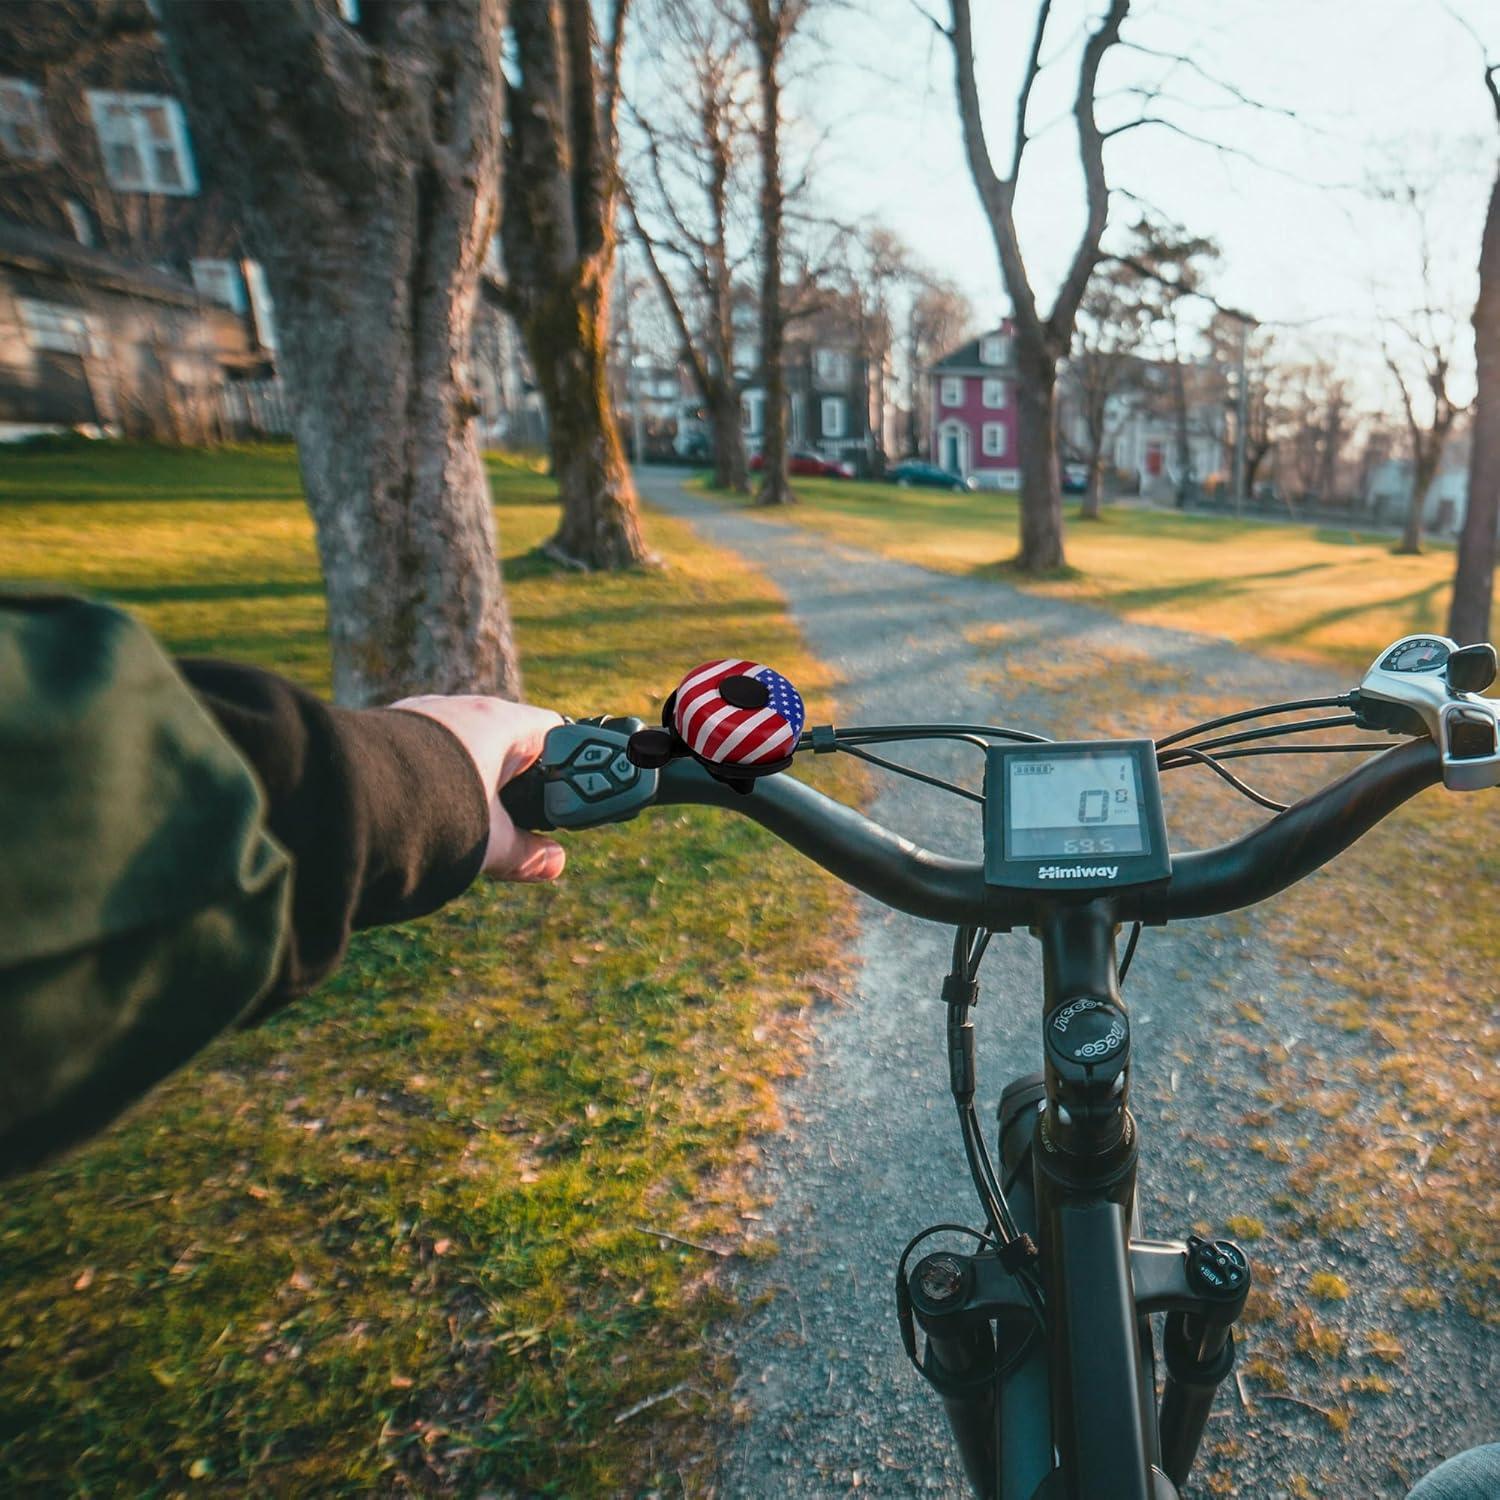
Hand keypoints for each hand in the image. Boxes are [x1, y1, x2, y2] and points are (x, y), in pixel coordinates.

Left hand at [390, 696, 565, 881]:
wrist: (350, 802)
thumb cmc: (436, 813)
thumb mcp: (491, 841)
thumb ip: (527, 853)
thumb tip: (555, 863)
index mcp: (499, 722)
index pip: (552, 732)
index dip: (567, 764)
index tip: (566, 799)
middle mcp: (461, 708)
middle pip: (506, 741)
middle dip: (513, 782)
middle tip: (517, 822)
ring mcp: (421, 716)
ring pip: (463, 747)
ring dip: (470, 780)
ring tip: (464, 822)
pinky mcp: (389, 732)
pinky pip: (427, 752)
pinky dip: (435, 778)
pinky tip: (426, 811)